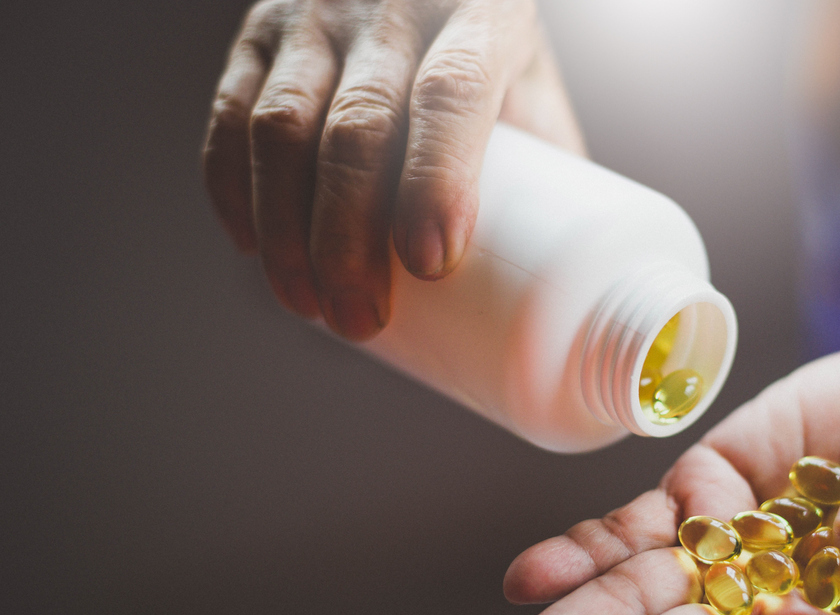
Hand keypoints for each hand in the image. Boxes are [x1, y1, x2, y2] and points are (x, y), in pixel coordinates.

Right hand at [203, 0, 583, 338]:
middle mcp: (393, 1)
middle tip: (361, 319)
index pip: (452, 92)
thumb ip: (550, 174)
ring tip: (309, 304)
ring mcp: (317, 12)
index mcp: (484, 10)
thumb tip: (569, 302)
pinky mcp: (261, 31)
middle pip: (359, 125)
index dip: (437, 181)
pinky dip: (234, 189)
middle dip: (350, 238)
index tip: (430, 266)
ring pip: (281, 125)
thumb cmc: (497, 58)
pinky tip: (256, 248)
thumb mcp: (536, 94)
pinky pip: (232, 115)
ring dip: (287, 229)